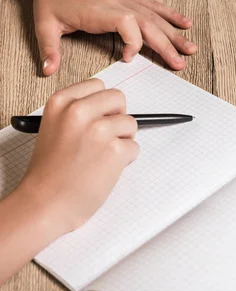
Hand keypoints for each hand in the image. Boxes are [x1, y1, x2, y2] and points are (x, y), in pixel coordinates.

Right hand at [21, 78, 138, 234]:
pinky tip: (106, 170)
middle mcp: (79, 111)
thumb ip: (76, 115)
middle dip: (118, 117)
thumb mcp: (53, 129)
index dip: (103, 104)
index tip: (99, 118)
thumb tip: (108, 111)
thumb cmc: (49, 173)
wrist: (46, 203)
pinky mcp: (115, 150)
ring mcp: (99, 130)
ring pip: (130, 124)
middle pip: (118, 99)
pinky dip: (126, 160)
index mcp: (61, 102)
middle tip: (107, 137)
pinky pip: (134, 147)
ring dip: (123, 140)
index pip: (97, 86)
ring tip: (103, 158)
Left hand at [29, 0, 196, 75]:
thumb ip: (49, 50)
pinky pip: (153, 6)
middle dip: (167, 45)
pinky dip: (170, 14)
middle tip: (180, 63)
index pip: (128, 25)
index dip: (133, 44)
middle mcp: (118, 2)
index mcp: (101, 10)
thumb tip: (47, 72)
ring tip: (190, 48)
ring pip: (156, 17)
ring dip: (174, 33)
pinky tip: (184, 22)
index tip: (128, 60)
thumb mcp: (45, 25)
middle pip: (149, 24)